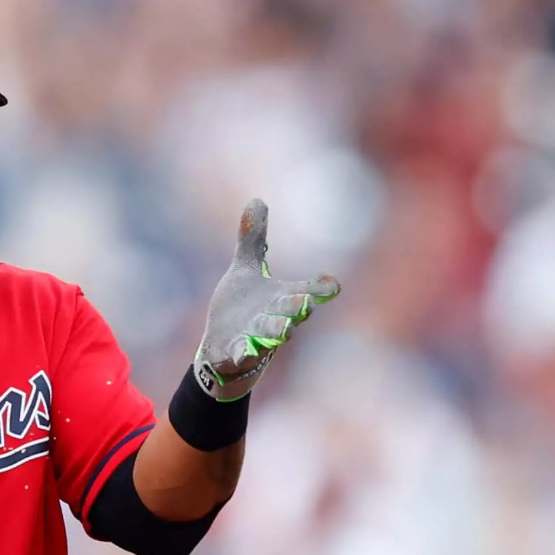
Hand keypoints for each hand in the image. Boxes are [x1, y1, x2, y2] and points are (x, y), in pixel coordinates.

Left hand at [192, 199, 339, 399]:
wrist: (223, 346)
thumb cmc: (242, 307)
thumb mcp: (245, 270)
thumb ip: (252, 239)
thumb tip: (256, 199)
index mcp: (281, 297)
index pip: (308, 291)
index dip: (320, 288)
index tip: (332, 284)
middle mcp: (275, 317)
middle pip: (291, 311)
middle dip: (298, 307)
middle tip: (305, 302)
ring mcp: (257, 337)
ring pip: (272, 334)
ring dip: (279, 330)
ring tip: (287, 330)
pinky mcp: (236, 352)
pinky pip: (242, 354)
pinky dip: (243, 353)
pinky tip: (241, 351)